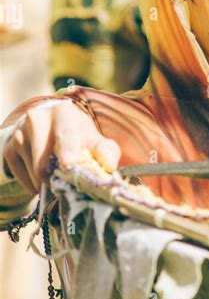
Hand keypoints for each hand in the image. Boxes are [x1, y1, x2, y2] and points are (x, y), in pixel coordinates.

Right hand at [2, 100, 120, 194]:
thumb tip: (109, 165)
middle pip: (43, 159)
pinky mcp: (9, 148)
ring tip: (57, 179)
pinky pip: (21, 177)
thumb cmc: (76, 136)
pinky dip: (34, 185)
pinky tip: (42, 179)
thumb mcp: (94, 140)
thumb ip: (106, 152)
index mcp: (63, 112)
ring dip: (47, 184)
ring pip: (33, 172)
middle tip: (67, 186)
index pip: (65, 132)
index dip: (67, 148)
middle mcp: (37, 118)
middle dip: (57, 177)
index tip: (68, 164)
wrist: (47, 127)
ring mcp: (19, 133)